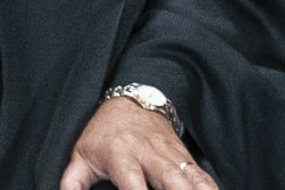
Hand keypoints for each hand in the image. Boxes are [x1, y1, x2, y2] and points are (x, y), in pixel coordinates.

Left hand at [59, 99, 217, 189]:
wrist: (132, 104)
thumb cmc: (103, 135)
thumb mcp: (81, 156)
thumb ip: (73, 183)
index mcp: (121, 157)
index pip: (132, 186)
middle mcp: (149, 156)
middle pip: (170, 181)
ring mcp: (171, 157)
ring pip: (192, 179)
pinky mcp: (187, 159)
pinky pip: (204, 177)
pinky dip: (211, 188)